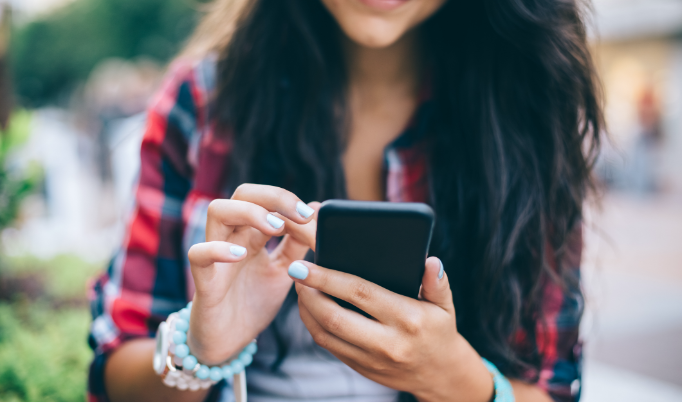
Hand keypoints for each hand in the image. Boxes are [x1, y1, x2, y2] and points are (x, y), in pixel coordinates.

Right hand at [186, 184, 318, 363]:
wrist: (228, 343)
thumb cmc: (252, 302)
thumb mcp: (284, 271)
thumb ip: (297, 243)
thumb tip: (316, 208)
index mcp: (252, 234)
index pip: (266, 199)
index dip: (290, 202)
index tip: (314, 216)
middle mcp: (232, 238)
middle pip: (242, 193)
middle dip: (273, 197)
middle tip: (300, 215)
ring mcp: (215, 256)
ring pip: (217, 211)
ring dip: (249, 212)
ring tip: (275, 228)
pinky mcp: (203, 281)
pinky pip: (198, 254)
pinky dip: (217, 249)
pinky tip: (241, 254)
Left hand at [289, 257, 494, 400]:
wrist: (440, 376)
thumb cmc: (440, 331)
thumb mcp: (445, 305)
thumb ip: (436, 282)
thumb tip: (431, 261)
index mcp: (407, 319)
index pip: (360, 293)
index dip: (328, 278)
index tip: (306, 264)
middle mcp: (387, 342)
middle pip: (334, 317)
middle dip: (309, 293)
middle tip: (295, 271)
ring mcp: (371, 359)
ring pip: (325, 334)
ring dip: (306, 310)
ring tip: (300, 287)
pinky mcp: (360, 368)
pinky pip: (329, 346)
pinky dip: (314, 325)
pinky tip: (311, 307)